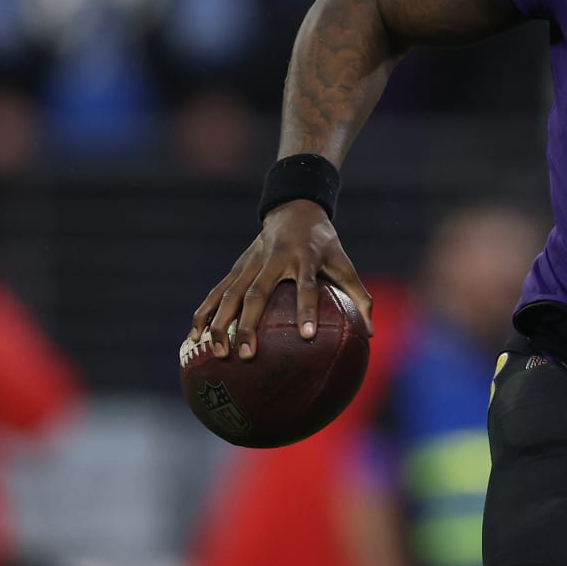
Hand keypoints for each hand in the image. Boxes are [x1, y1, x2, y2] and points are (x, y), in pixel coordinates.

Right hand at [189, 200, 374, 359]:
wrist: (293, 210)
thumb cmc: (324, 244)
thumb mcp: (344, 263)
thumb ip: (359, 296)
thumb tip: (371, 333)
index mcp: (304, 258)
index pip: (306, 285)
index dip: (306, 309)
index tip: (307, 335)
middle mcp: (273, 261)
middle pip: (257, 294)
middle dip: (248, 325)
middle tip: (247, 355)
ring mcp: (250, 264)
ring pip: (229, 294)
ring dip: (220, 323)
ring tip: (218, 352)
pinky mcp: (235, 268)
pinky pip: (216, 292)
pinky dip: (204, 313)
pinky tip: (194, 338)